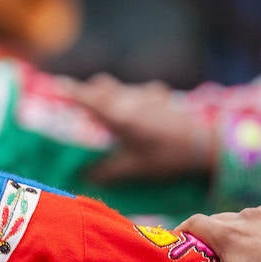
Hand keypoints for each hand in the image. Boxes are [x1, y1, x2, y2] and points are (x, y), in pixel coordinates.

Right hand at [63, 74, 212, 181]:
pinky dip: (132, 98)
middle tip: (79, 105)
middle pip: (100, 87)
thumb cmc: (167, 157)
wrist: (206, 143)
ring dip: (109, 95)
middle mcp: (128, 100)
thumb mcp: (134, 168)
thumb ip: (106, 172)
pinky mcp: (160, 96)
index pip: (86, 100)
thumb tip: (81, 176)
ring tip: (108, 112)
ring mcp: (146, 94)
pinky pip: (139, 91)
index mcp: (117, 117)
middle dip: (87, 92)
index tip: (53, 85)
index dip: (68, 92)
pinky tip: (139, 111)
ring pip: (119, 88)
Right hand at [178, 203, 260, 261]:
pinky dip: (258, 227)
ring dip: (235, 231)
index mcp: (225, 234)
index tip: (180, 241)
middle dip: (208, 234)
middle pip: (215, 221)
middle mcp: (242, 217)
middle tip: (209, 254)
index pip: (193, 223)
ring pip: (239, 218)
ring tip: (242, 251)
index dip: (182, 230)